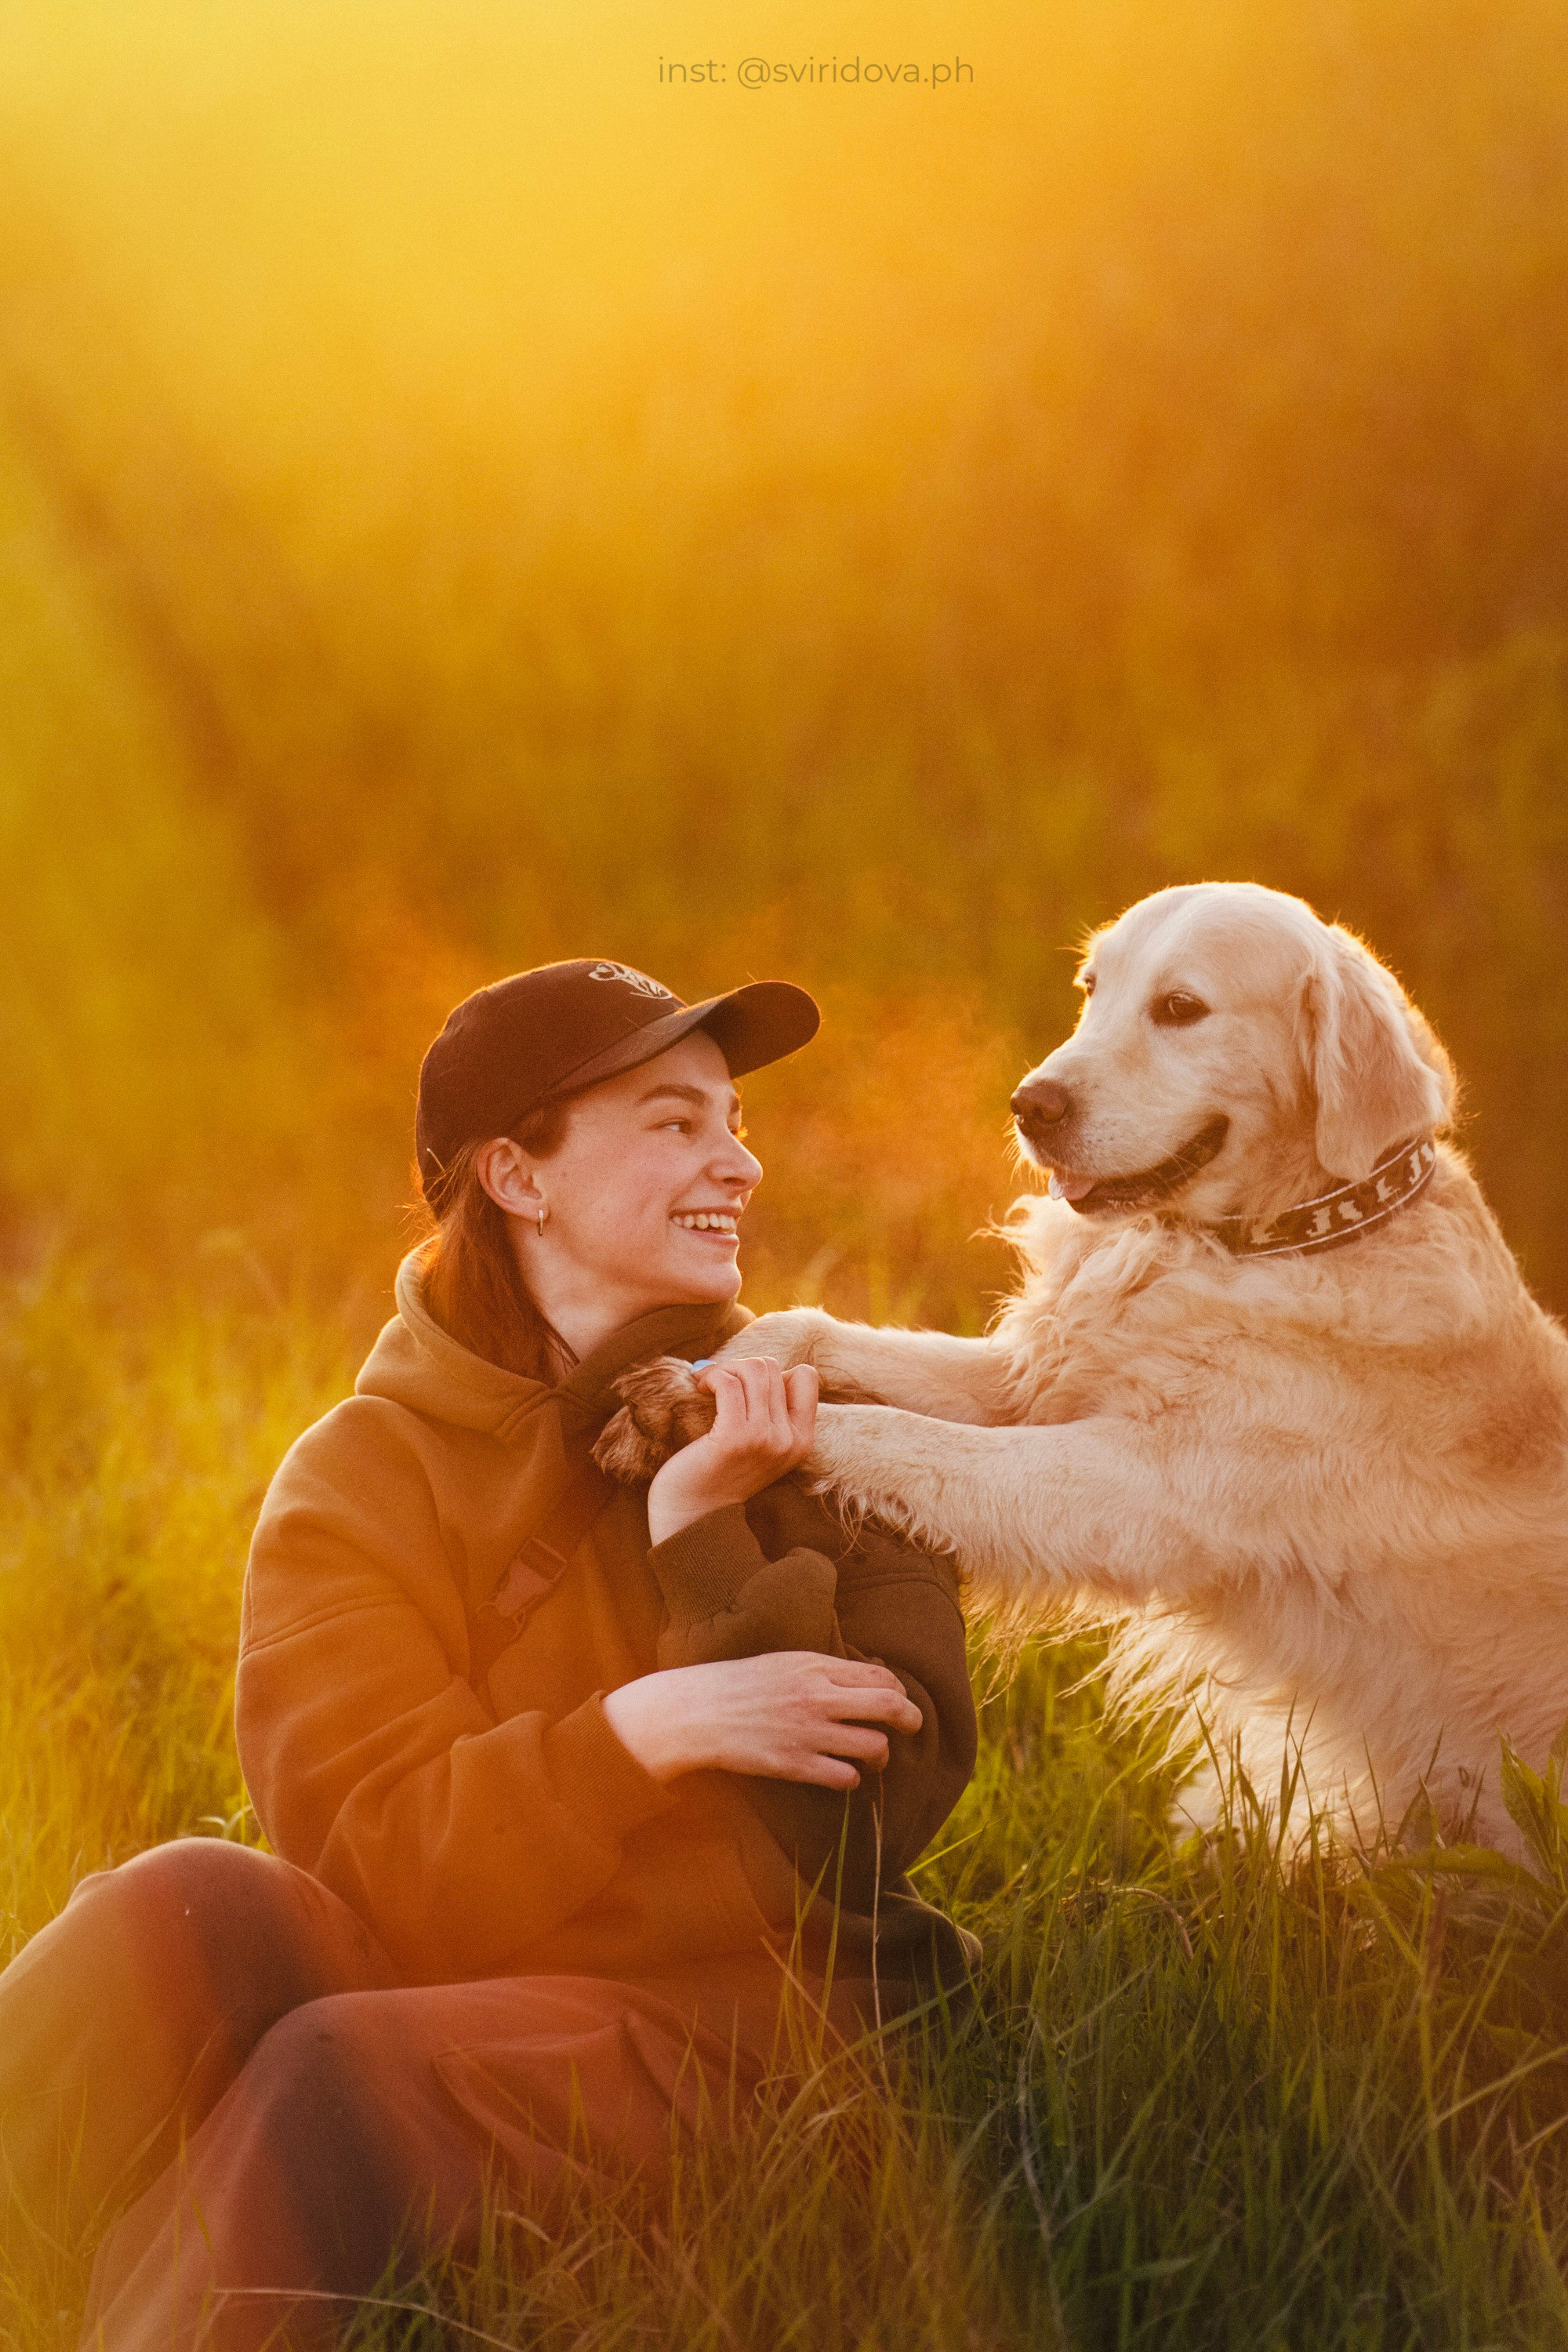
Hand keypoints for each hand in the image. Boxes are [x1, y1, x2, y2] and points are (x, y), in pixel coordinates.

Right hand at [601, 1651, 923, 1788]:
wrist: (697, 1711)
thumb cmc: (743, 1684)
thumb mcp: (786, 1662)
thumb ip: (827, 1669)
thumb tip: (871, 1678)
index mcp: (816, 1666)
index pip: (881, 1677)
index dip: (899, 1692)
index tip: (897, 1702)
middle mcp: (817, 1697)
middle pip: (891, 1707)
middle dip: (911, 1720)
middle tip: (912, 1728)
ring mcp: (807, 1732)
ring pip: (874, 1746)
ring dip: (880, 1755)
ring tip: (872, 1758)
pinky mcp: (793, 1765)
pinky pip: (845, 1777)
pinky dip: (851, 1778)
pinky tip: (842, 1773)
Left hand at [645, 1357, 818, 1544]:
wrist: (691, 1518)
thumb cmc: (718, 1474)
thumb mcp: (760, 1446)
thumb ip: (770, 1413)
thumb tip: (756, 1367)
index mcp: (801, 1440)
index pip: (806, 1377)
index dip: (773, 1375)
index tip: (746, 1390)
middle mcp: (789, 1439)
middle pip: (771, 1368)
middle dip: (739, 1367)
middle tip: (716, 1384)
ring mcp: (764, 1438)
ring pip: (752, 1370)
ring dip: (723, 1369)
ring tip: (706, 1385)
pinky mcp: (734, 1437)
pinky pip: (728, 1383)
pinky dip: (711, 1377)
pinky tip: (699, 1389)